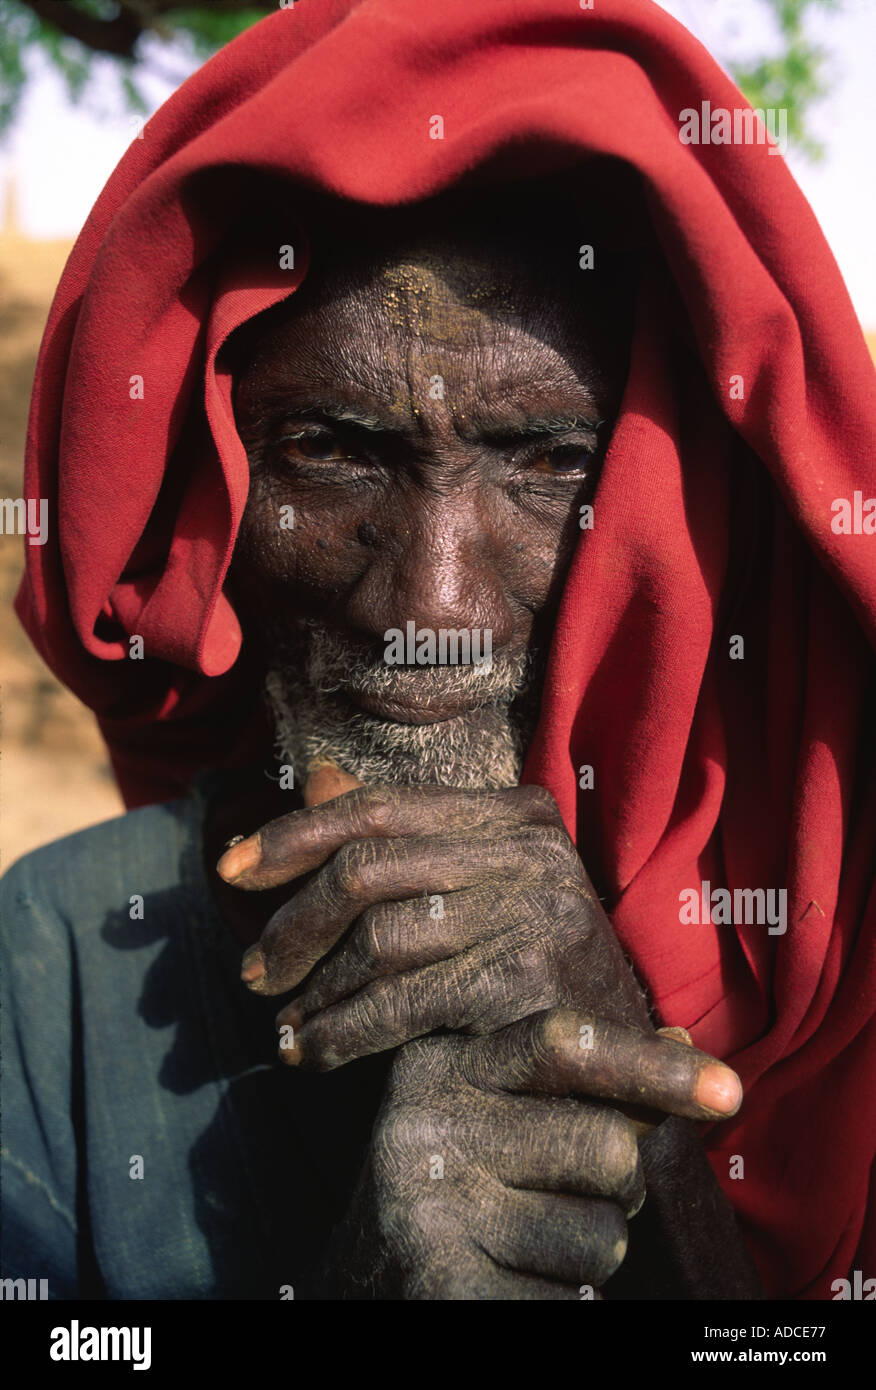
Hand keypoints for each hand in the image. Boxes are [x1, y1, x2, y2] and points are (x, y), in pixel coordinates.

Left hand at [217, 781, 739, 1122]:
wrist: (623, 1064)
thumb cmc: (533, 970)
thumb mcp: (479, 889)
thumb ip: (405, 841)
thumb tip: (316, 779)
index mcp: (517, 813)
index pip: (380, 808)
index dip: (293, 836)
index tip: (228, 870)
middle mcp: (534, 849)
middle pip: (368, 869)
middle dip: (293, 924)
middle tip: (254, 973)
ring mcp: (538, 909)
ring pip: (379, 938)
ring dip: (316, 990)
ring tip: (285, 1023)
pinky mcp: (529, 978)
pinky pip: (403, 1002)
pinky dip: (343, 1032)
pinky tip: (313, 1053)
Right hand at [318, 1007, 738, 1299]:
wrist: (363, 1281)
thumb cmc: (462, 1185)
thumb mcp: (507, 1112)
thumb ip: (588, 1083)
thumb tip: (685, 1048)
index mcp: (446, 1063)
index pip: (564, 1044)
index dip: (652, 1066)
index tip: (731, 1092)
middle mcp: (426, 1123)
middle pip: (607, 1147)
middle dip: (618, 1188)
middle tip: (566, 1198)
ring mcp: (428, 1207)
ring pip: (602, 1236)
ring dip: (589, 1254)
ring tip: (525, 1246)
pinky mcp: (441, 1285)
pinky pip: (571, 1302)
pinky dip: (564, 1306)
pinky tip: (512, 1288)